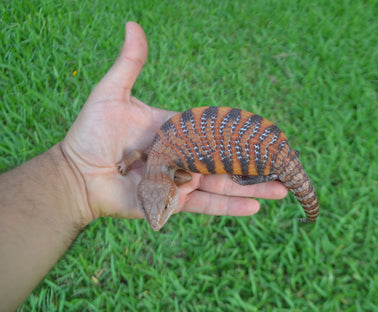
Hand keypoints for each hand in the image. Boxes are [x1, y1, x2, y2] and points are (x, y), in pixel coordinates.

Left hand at [61, 22, 287, 224]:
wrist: (76, 173)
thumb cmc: (91, 133)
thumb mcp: (113, 93)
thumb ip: (130, 63)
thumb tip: (134, 23)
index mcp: (176, 132)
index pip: (214, 131)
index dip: (239, 131)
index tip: (265, 133)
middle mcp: (183, 158)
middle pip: (226, 161)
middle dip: (255, 164)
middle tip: (285, 164)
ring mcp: (180, 182)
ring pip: (222, 185)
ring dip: (253, 187)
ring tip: (282, 188)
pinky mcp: (173, 203)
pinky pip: (204, 205)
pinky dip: (229, 206)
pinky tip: (256, 206)